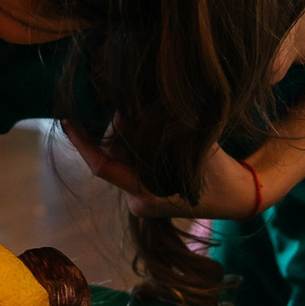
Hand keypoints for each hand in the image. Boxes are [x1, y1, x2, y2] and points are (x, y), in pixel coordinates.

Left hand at [62, 123, 263, 219]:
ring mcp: (140, 200)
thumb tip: (131, 106)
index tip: (66, 120)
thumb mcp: (194, 146)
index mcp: (144, 194)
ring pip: (123, 157)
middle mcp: (137, 201)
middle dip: (119, 128)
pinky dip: (138, 144)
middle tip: (134, 104)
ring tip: (151, 117)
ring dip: (131, 135)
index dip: (81, 143)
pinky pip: (132, 163)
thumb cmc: (219, 171)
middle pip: (113, 155)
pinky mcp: (146, 194)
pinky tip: (152, 130)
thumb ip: (161, 130)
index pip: (100, 165)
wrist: (238, 197)